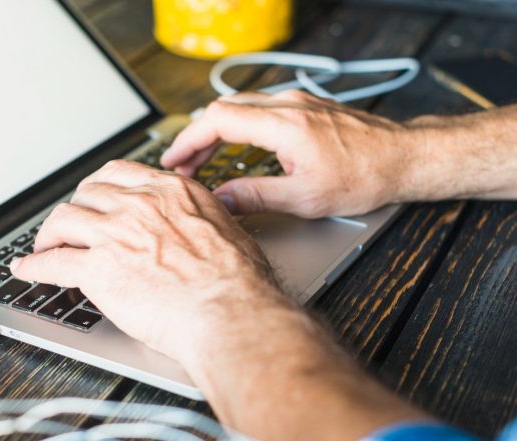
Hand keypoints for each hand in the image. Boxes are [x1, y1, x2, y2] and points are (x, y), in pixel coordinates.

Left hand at [10, 160, 287, 364]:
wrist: (230, 313)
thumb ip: (199, 216)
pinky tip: (26, 270)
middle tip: (69, 224)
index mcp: (170, 191)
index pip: (117, 174)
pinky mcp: (97, 269)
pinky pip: (52, 262)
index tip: (92, 197)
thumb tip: (195, 222)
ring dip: (48, 234)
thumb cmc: (238, 282)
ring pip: (63, 220)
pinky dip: (33, 266)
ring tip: (44, 246)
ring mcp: (114, 234)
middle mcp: (138, 205)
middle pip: (86, 194)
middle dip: (74, 209)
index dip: (97, 188)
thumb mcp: (225, 228)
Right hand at [161, 90, 417, 217]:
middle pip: (223, 110)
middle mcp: (288, 105)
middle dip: (196, 138)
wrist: (404, 158)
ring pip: (239, 107)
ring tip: (202, 161)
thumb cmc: (365, 176)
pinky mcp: (304, 106)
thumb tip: (220, 200)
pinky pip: (257, 109)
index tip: (173, 161)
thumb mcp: (305, 198)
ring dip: (215, 132)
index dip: (188, 141)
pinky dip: (236, 127)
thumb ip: (255, 196)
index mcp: (284, 125)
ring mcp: (296, 102)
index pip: (218, 121)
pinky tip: (233, 147)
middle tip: (183, 167)